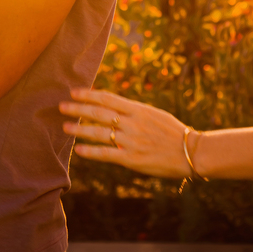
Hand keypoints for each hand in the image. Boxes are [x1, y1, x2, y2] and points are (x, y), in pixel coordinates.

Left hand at [59, 88, 192, 178]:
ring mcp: (131, 141)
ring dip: (80, 129)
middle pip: (99, 113)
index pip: (107, 98)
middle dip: (78, 109)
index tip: (74, 92)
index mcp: (138, 109)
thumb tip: (112, 105)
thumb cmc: (172, 132)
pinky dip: (91, 151)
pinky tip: (79, 149)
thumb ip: (133, 111)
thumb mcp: (153, 114)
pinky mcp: (131, 159)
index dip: (89, 94)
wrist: (190, 151)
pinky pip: (106, 154)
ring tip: (65, 127)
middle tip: (61, 106)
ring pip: (99, 132)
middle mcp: (132, 123)